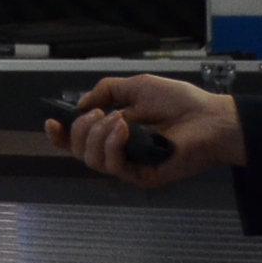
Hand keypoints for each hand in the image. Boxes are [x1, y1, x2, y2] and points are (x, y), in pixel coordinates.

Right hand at [46, 74, 242, 187]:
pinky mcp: (141, 176)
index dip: (61, 135)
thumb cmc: (180, 102)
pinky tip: (124, 129)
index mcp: (115, 131)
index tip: (51, 122)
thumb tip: (81, 104)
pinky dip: (112, 145)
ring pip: (91, 159)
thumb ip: (107, 91)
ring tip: (116, 119)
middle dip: (80, 129)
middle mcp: (119, 150)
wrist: (209, 119)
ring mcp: (130, 165)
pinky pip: (113, 166)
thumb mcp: (137, 86)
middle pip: (79, 150)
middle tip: (99, 113)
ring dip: (97, 135)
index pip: (79, 140)